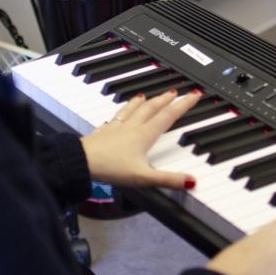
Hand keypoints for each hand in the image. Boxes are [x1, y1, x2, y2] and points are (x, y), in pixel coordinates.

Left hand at [80, 90, 200, 190]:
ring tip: (147, 95)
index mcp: (145, 135)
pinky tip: (119, 114)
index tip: (193, 94)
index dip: (183, 105)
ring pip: (134, 109)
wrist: (82, 161)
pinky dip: (123, 110)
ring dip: (144, 101)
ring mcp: (117, 127)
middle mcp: (132, 127)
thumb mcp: (144, 177)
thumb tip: (191, 182)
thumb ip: (168, 180)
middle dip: (166, 99)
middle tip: (175, 92)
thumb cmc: (110, 168)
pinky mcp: (105, 131)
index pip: (169, 116)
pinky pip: (117, 116)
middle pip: (152, 108)